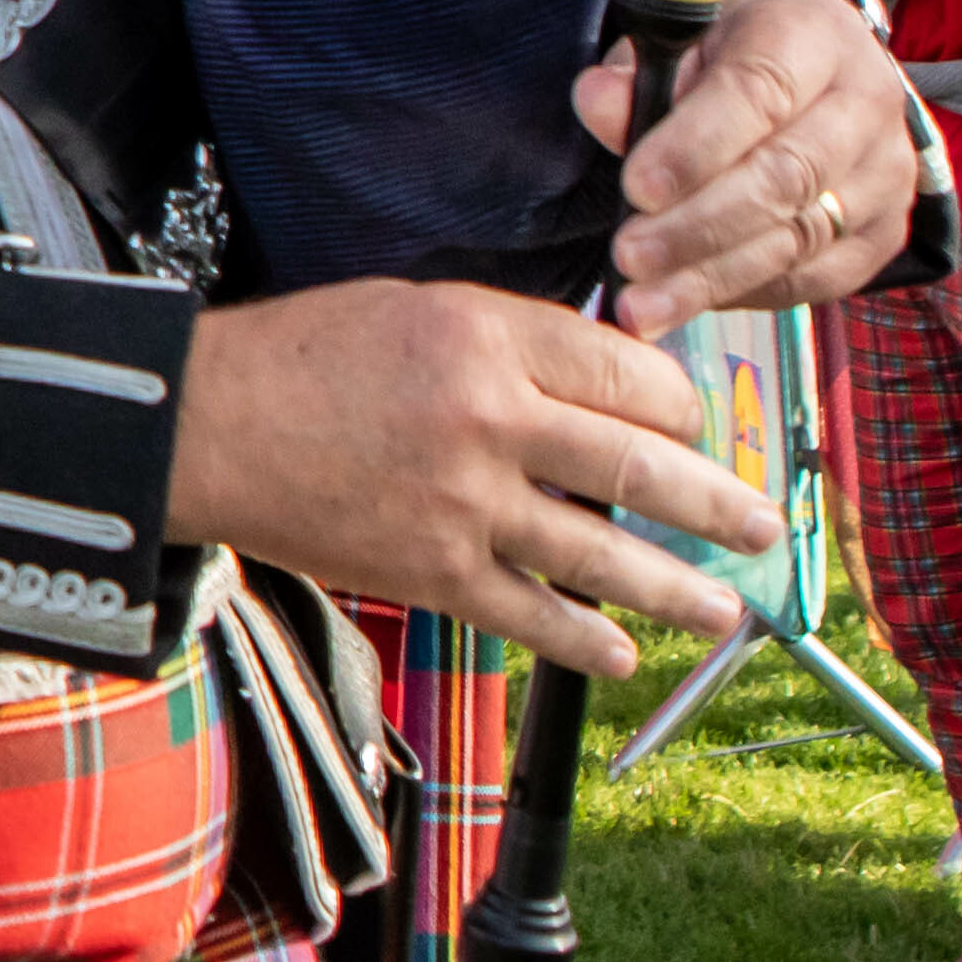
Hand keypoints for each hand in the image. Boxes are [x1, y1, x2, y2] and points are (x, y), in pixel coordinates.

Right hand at [167, 282, 765, 677]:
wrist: (201, 428)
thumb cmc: (303, 357)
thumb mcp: (420, 308)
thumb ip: (517, 343)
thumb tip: (608, 390)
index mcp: (489, 339)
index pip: (631, 378)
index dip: (680, 407)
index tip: (693, 428)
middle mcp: (489, 420)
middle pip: (640, 467)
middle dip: (716, 502)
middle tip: (760, 524)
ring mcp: (463, 505)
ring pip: (604, 553)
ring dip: (676, 589)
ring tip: (725, 610)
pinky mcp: (431, 571)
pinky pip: (532, 614)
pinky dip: (587, 639)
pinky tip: (624, 653)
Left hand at [589, 0, 923, 331]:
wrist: (812, 85)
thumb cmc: (734, 61)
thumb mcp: (682, 47)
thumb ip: (638, 77)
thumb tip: (597, 100)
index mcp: (817, 35)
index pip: (758, 93)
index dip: (694, 147)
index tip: (635, 189)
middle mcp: (868, 101)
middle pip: (785, 176)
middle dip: (696, 226)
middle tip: (628, 257)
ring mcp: (886, 172)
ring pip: (798, 238)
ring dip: (710, 278)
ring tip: (641, 304)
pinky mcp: (885, 232)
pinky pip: (813, 278)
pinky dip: (743, 294)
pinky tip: (686, 302)